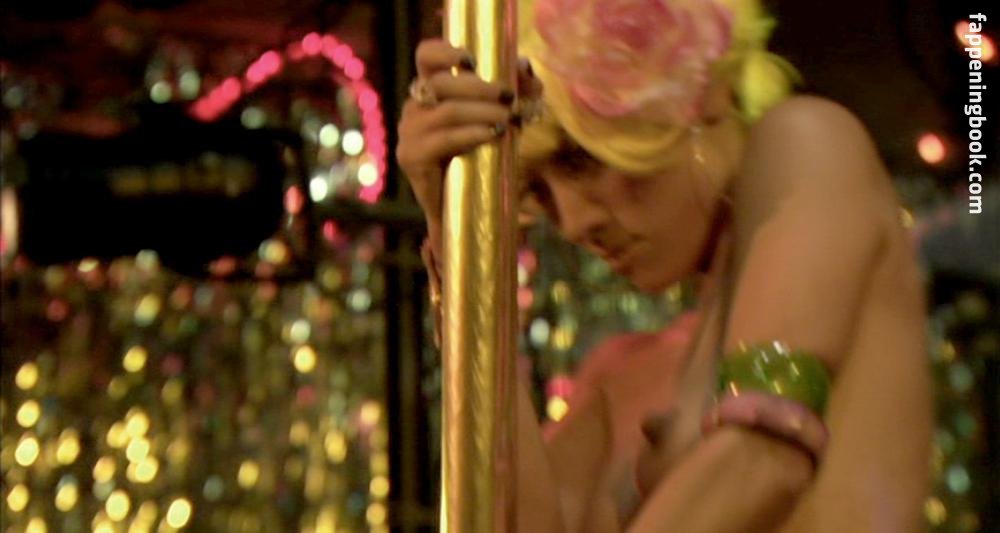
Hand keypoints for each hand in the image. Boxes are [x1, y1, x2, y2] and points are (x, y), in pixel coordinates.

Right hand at [396, 39, 540, 250]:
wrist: (463, 208)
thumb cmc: (481, 157)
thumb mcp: (499, 119)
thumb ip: (512, 92)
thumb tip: (526, 68)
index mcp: (429, 91)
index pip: (426, 56)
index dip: (446, 50)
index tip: (472, 59)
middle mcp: (414, 108)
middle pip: (442, 83)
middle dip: (481, 87)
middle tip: (511, 97)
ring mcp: (409, 133)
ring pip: (448, 110)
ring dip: (483, 111)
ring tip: (509, 119)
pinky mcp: (412, 157)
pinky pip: (444, 138)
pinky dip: (471, 134)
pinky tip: (492, 135)